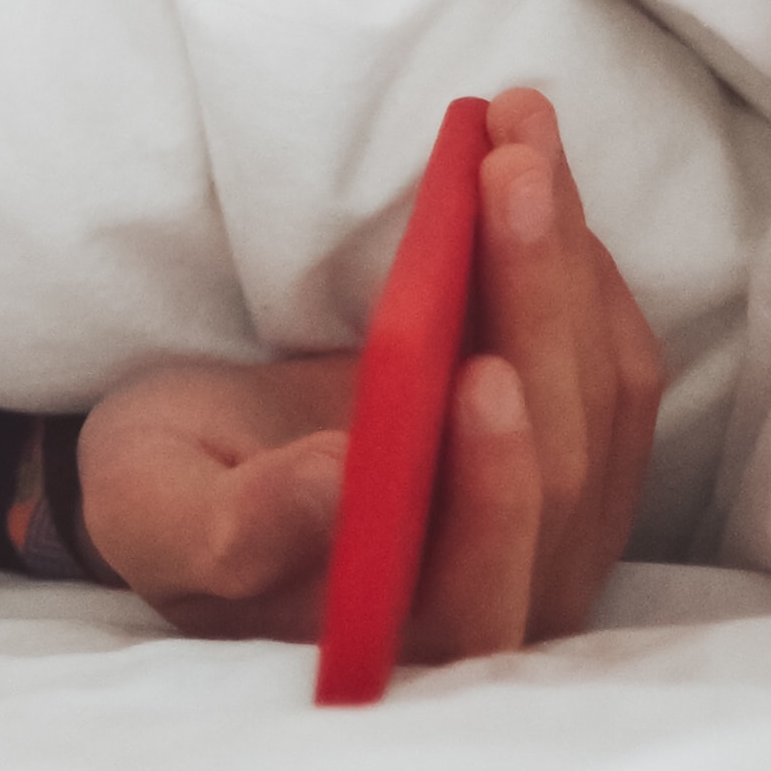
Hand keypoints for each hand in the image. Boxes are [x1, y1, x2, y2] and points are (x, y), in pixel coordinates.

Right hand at [69, 89, 664, 657]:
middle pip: (561, 471)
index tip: (483, 372)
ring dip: (569, 263)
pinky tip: (542, 179)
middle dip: (540, 307)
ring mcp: (550, 541)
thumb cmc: (169, 501)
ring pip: (602, 410)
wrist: (206, 473)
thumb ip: (237, 525)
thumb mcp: (155, 514)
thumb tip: (340, 483)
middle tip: (509, 169)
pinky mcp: (568, 468)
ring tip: (525, 133)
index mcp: (394, 637)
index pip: (480, 580)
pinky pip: (615, 378)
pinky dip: (585, 272)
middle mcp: (499, 608)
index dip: (493, 484)